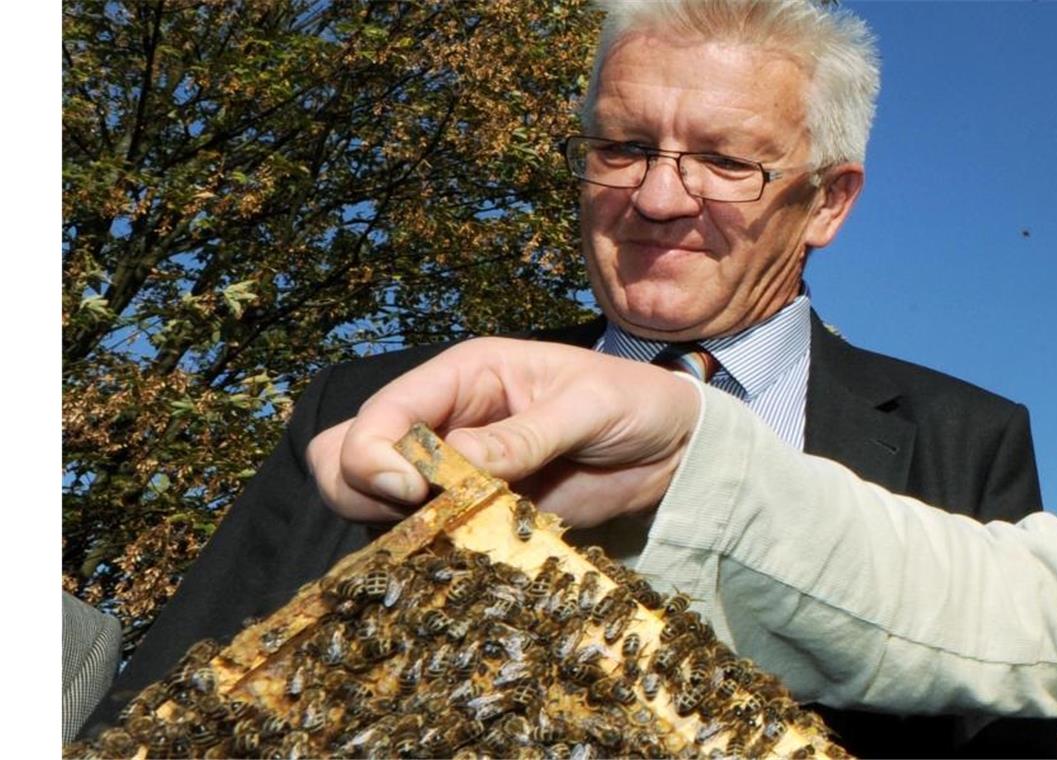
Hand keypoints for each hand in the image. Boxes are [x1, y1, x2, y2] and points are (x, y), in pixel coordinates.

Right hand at [305, 337, 700, 526]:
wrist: (671, 448)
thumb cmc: (633, 403)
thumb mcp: (586, 407)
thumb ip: (523, 436)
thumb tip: (453, 464)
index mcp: (462, 375)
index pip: (381, 412)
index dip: (375, 453)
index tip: (416, 490)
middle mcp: (443, 419)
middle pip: (347, 453)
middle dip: (366, 489)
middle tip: (427, 514)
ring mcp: (451, 471)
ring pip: (370, 499)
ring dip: (395, 525)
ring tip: (455, 532)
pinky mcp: (472, 512)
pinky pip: (421, 536)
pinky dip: (429, 550)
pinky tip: (469, 548)